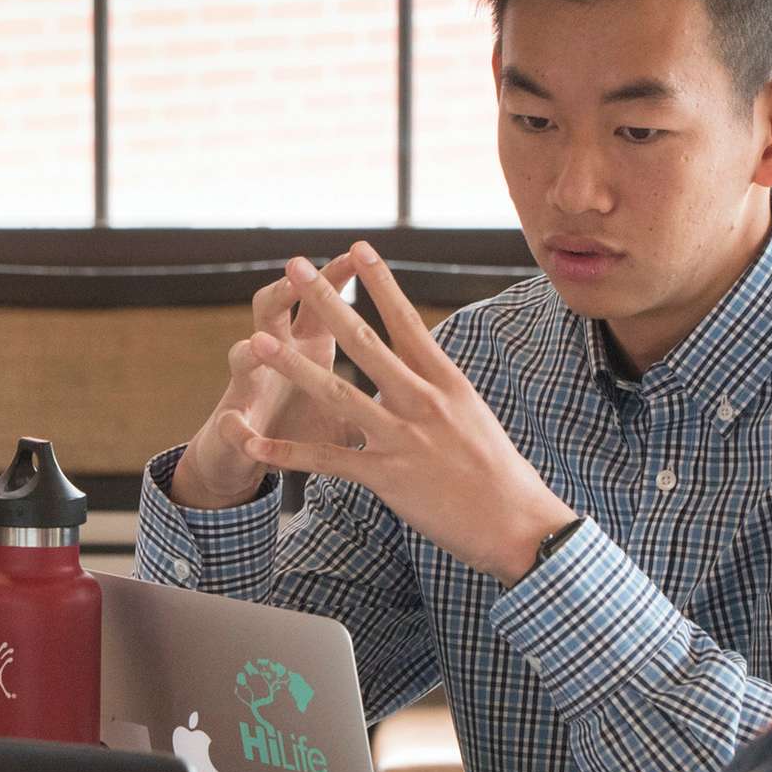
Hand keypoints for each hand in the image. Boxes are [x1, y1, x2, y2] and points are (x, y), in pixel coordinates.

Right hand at [170, 252, 363, 509]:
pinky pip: (229, 424)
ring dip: (249, 352)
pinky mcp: (231, 427)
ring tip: (255, 345)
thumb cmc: (303, 426)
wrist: (249, 459)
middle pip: (272, 310)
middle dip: (284, 290)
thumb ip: (378, 385)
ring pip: (241, 358)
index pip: (320, 302)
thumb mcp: (347, 406)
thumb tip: (427, 367)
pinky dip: (235, 428)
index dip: (334, 278)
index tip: (356, 254)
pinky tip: (235, 427)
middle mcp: (272, 357)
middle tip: (296, 269)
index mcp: (306, 348)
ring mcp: (247, 388)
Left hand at [234, 243, 577, 582]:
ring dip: (293, 367)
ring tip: (258, 343)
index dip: (381, 283)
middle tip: (296, 267)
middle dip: (326, 301)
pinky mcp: (386, 475)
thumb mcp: (471, 414)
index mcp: (446, 381)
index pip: (407, 321)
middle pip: (364, 342)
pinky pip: (327, 460)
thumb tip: (418, 365)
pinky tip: (254, 444)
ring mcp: (402, 437)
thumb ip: (437, 388)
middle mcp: (422, 400)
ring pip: (336, 394)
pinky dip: (286, 454)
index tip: (359, 248)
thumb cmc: (497, 471)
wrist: (516, 523)